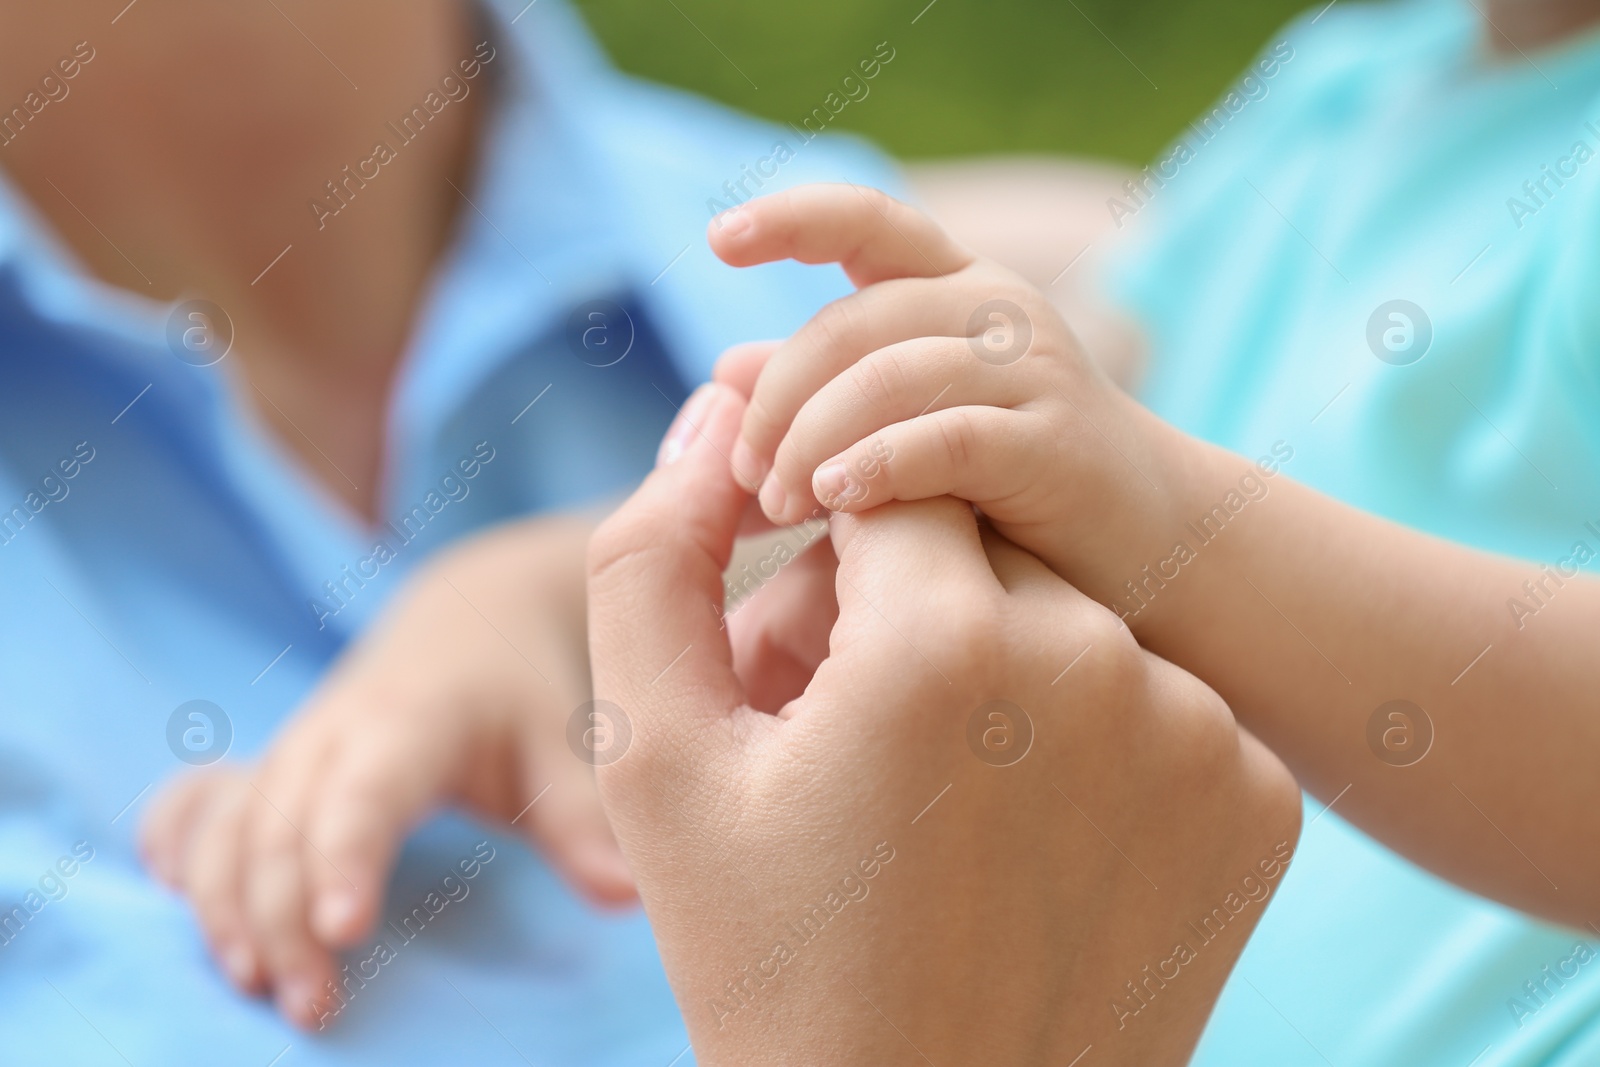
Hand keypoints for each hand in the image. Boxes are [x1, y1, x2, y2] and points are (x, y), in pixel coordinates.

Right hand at [140, 516, 633, 1028]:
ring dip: (225, 901)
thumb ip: (585, 822)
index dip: (347, 856)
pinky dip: (179, 845)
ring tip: (250, 982)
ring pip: (230, 821)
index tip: (344, 932)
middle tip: (312, 1007)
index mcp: (413, 720)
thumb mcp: (566, 742)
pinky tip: (174, 896)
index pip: (366, 791)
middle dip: (281, 916)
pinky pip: (201, 799)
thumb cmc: (525, 690)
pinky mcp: (272, 763)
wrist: (477, 611)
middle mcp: (336, 731)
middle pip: (280, 824)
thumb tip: (631, 900)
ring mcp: (294, 745)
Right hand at [587, 380, 1301, 1064]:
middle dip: (904, 606)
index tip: (799, 649)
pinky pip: (1154, 701)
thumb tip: (722, 403)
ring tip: (928, 792)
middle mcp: (1101, 664)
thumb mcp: (657, 761)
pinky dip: (1091, 740)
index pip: (884, 481)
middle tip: (846, 731)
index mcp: (946, 642)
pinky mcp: (1259, 802)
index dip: (820, 551)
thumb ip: (653, 552)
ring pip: (1070, 618)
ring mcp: (1201, 738)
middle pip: (983, 545)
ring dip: (998, 667)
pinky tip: (1027, 837)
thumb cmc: (772, 960)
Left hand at [707, 184, 1195, 610]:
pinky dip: (878, 465)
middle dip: (779, 399)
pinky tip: (836, 500)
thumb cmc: (1013, 484)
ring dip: (813, 441)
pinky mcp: (1054, 443)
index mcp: (959, 289)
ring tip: (778, 503)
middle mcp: (998, 310)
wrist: (1150, 544)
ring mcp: (1033, 371)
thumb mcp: (908, 424)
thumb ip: (825, 391)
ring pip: (888, 377)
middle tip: (745, 475)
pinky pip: (947, 438)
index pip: (871, 222)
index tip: (718, 240)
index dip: (793, 220)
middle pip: (854, 322)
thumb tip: (728, 364)